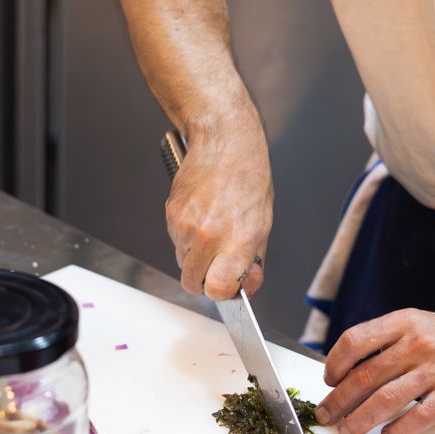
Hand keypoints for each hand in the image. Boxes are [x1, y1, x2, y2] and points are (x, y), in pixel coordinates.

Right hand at [165, 122, 272, 299]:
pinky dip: (186, 238)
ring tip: (212, 231)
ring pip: (182, 262)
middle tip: (217, 264)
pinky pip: (175, 242)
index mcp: (238, 238)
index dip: (221, 292)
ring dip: (195, 257)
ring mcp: (185, 225)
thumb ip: (254, 260)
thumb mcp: (264, 222)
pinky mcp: (171, 214)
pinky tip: (201, 218)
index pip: (218, 289)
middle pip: (193, 282)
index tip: (227, 286)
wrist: (224, 141)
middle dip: (204, 279)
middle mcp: (209, 234)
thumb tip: (247, 286)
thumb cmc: (248, 175)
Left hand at [316, 311, 434, 433]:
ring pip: (387, 399)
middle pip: (366, 375)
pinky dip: (399, 430)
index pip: (356, 340)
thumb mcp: (414, 325)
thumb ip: (383, 342)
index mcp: (403, 323)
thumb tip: (344, 373)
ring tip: (347, 431)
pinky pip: (419, 417)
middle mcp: (418, 343)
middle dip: (340, 400)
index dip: (335, 363)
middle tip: (327, 415)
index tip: (329, 380)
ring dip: (360, 419)